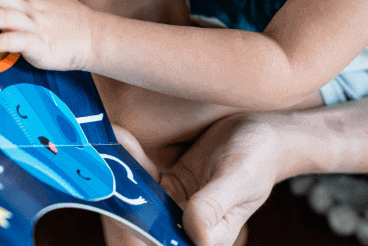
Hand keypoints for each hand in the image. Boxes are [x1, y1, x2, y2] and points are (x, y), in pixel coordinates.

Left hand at [117, 115, 289, 245]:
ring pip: (135, 199)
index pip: (156, 242)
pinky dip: (128, 159)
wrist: (268, 132)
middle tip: (99, 163)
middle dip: (115, 198)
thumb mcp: (240, 176)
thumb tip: (195, 231)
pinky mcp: (170, 187)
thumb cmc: (261, 156)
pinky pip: (141, 178)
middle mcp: (187, 227)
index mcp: (208, 236)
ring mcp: (176, 207)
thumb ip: (216, 203)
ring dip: (117, 174)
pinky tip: (119, 134)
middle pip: (138, 226)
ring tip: (107, 141)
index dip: (129, 230)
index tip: (114, 196)